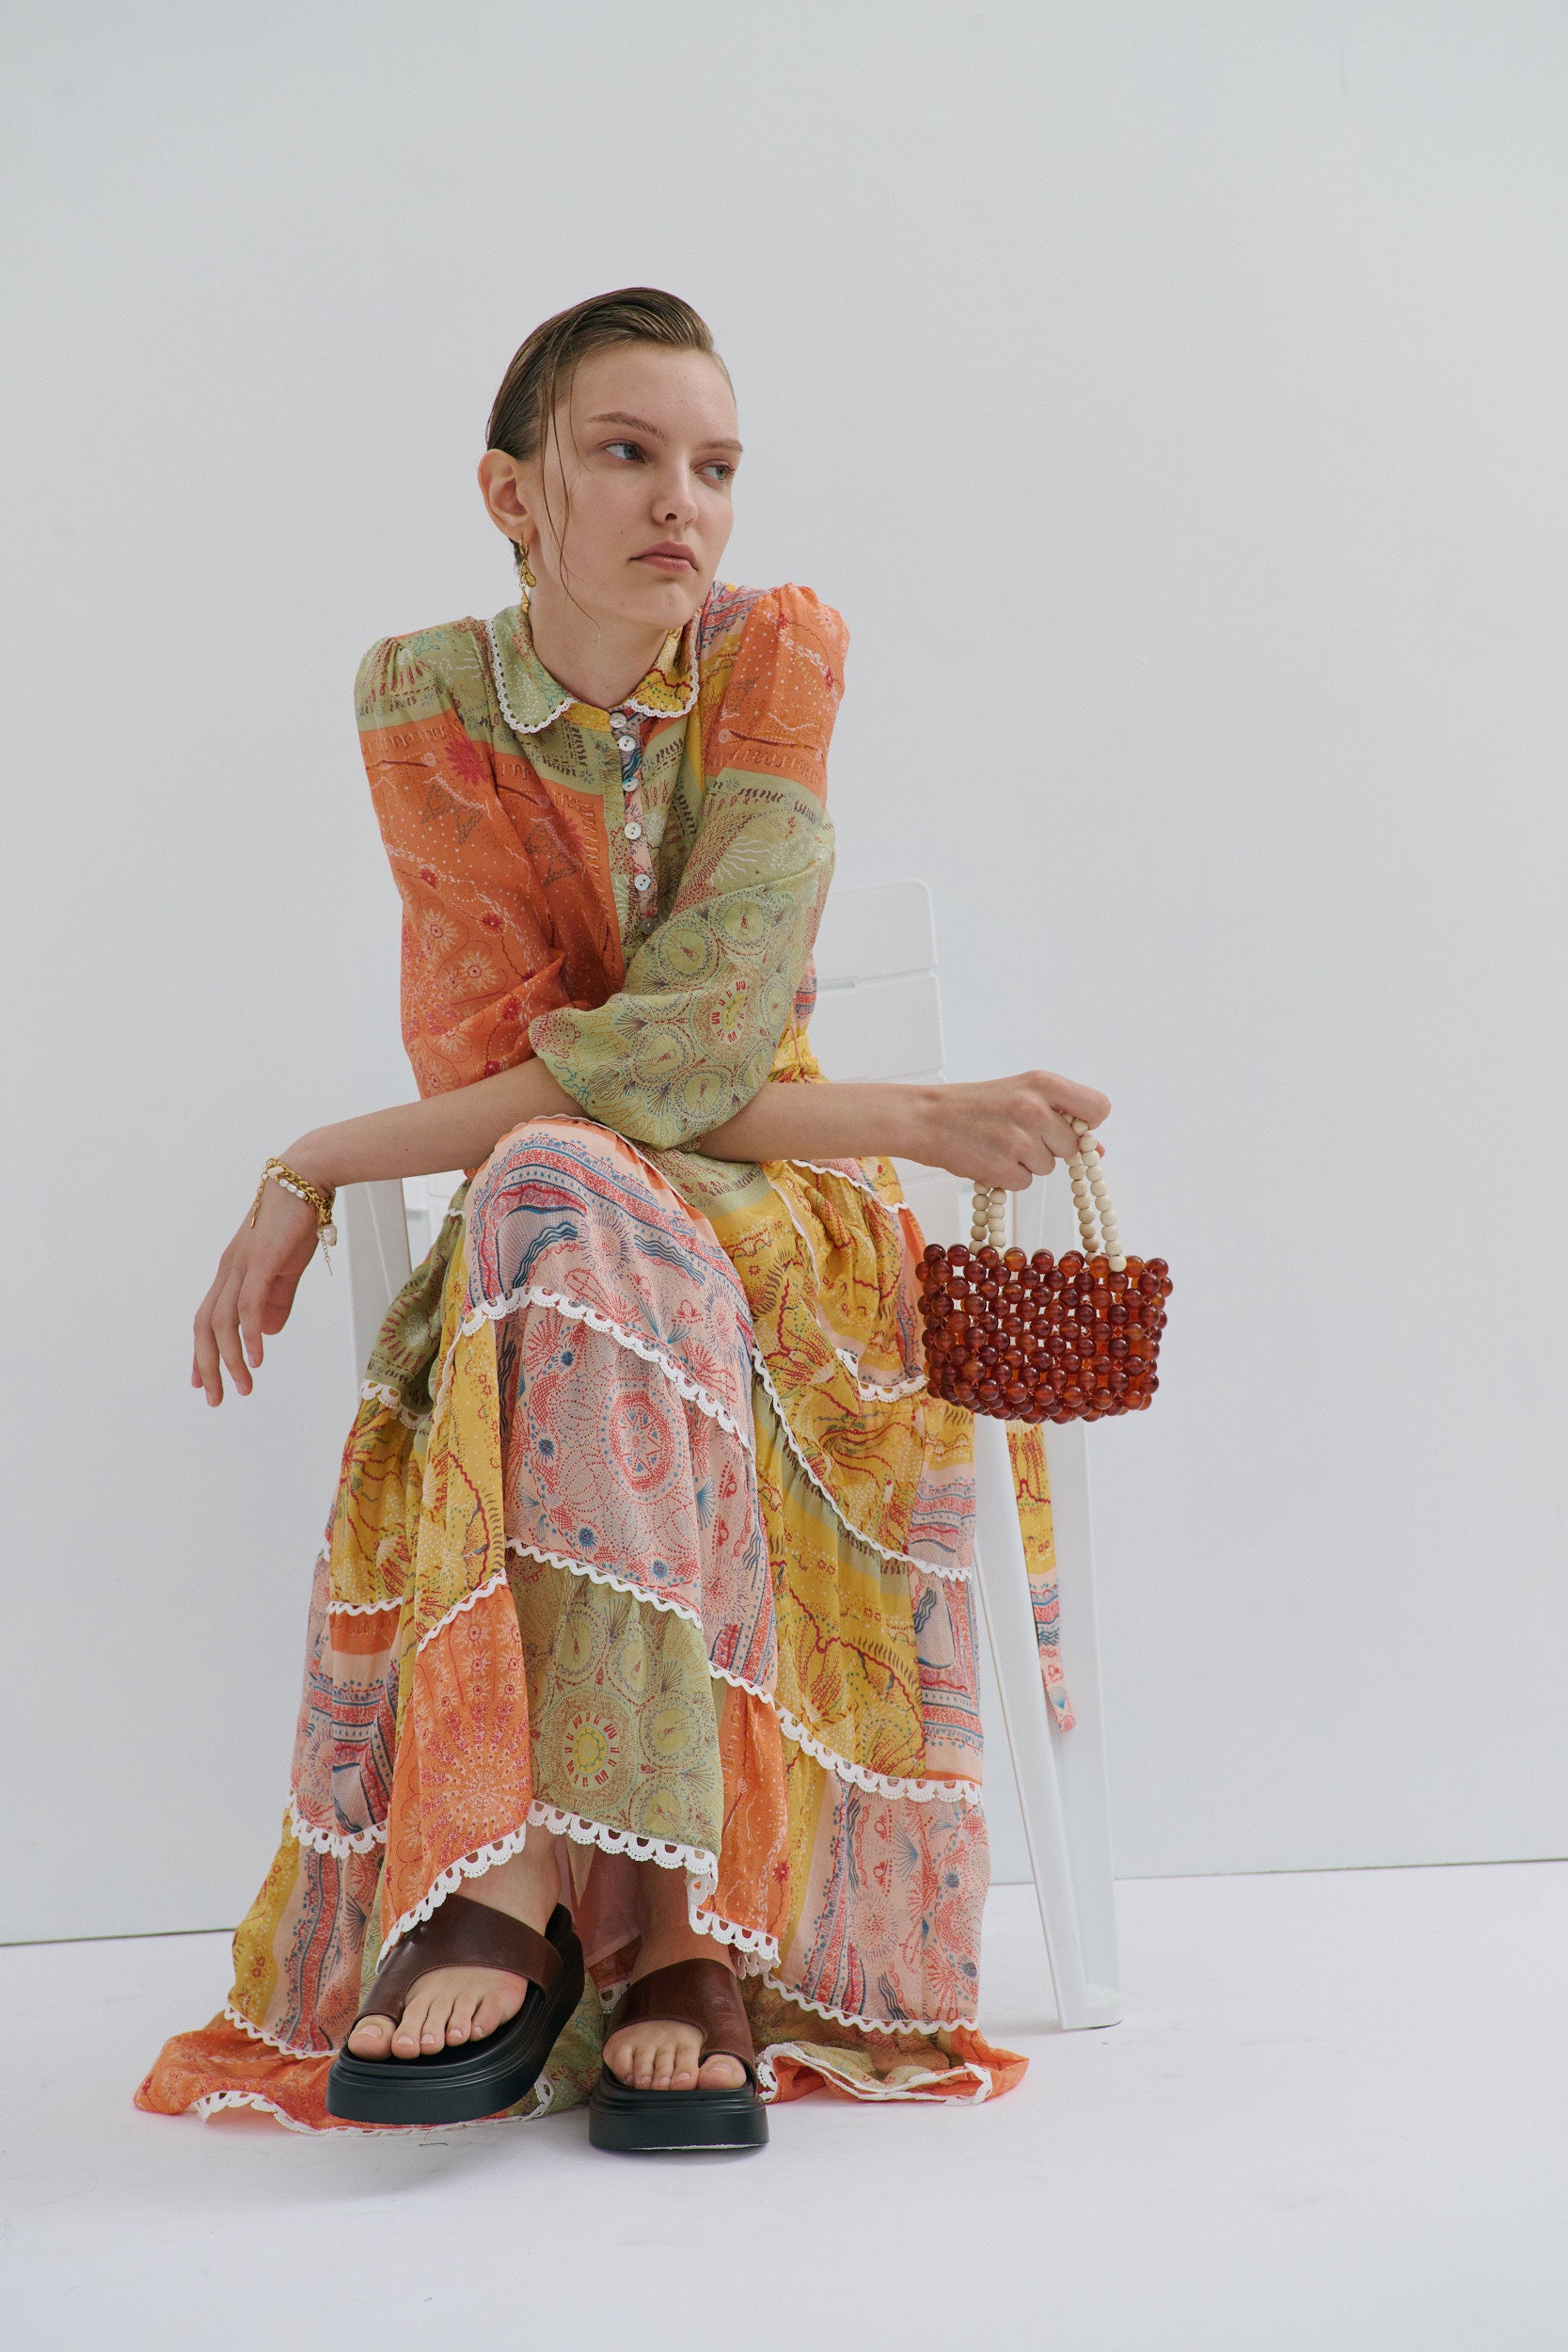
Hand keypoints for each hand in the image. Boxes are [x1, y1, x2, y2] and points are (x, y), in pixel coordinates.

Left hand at [191, 1177, 321, 1403]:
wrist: (306, 1179)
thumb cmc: (297, 1220)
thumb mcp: (286, 1266)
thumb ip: (277, 1299)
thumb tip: (269, 1333)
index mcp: (232, 1272)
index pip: (207, 1319)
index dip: (201, 1352)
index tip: (201, 1382)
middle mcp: (228, 1271)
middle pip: (205, 1327)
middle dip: (207, 1366)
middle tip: (215, 1398)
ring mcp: (240, 1266)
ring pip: (223, 1323)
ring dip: (231, 1359)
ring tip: (244, 1386)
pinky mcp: (259, 1262)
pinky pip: (248, 1306)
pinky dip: (251, 1335)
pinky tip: (258, 1358)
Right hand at [917, 1070, 1111, 1189]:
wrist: (925, 1118)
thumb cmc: (973, 1105)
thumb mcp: (1020, 1094)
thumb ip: (1061, 1116)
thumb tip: (1097, 1150)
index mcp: (1043, 1084)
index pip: (1098, 1108)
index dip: (1088, 1124)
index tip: (1070, 1127)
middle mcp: (1035, 1109)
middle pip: (1072, 1146)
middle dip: (1050, 1148)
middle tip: (1017, 1134)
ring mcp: (1019, 1141)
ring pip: (1047, 1167)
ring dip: (1027, 1163)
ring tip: (997, 1143)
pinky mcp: (1003, 1168)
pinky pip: (1024, 1183)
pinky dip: (1008, 1177)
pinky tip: (988, 1157)